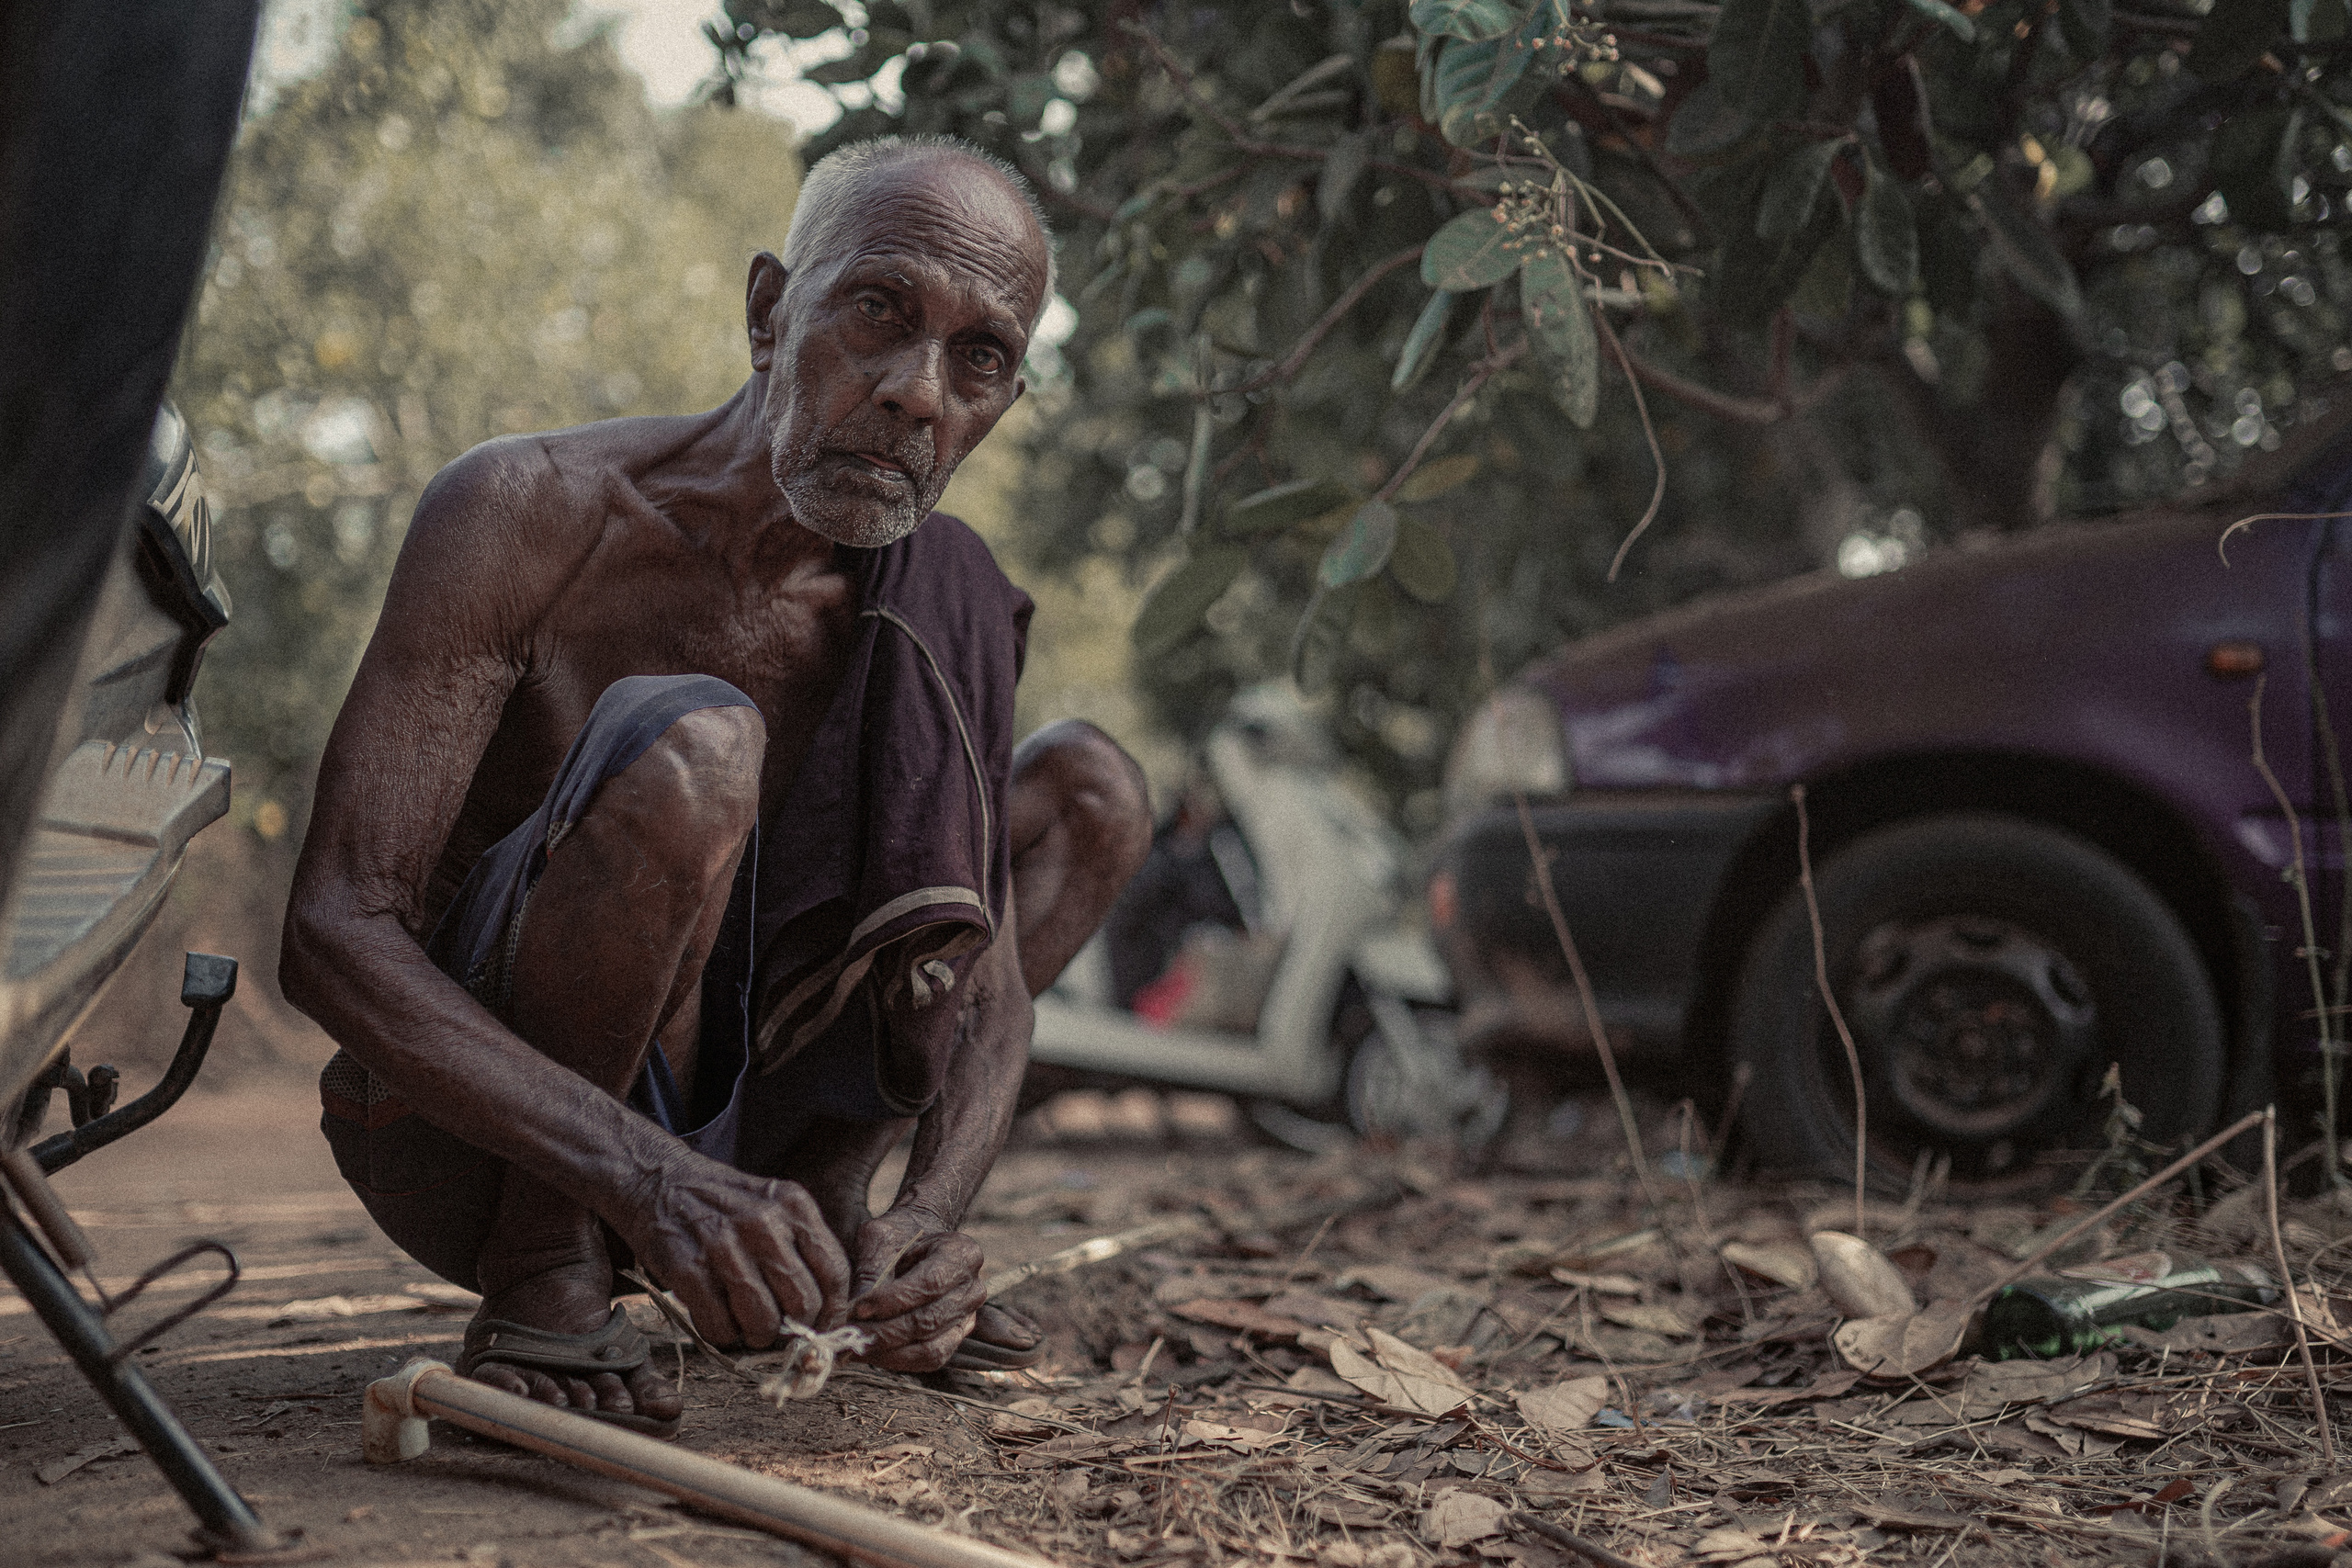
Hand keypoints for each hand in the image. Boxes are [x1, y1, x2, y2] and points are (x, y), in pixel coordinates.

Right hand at [615, 1150, 852, 1347]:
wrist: (656, 1181)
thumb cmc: (723, 1202)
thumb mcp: (773, 1205)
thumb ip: (801, 1247)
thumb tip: (826, 1309)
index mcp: (794, 1206)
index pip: (834, 1273)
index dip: (832, 1312)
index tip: (821, 1326)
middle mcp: (764, 1223)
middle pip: (803, 1303)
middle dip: (794, 1330)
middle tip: (779, 1330)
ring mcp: (724, 1245)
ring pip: (764, 1321)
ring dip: (757, 1336)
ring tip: (747, 1329)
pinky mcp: (687, 1268)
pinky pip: (719, 1325)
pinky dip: (721, 1335)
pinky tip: (717, 1321)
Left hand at [847, 1208, 986, 1371]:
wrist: (916, 1242)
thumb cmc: (898, 1236)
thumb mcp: (879, 1238)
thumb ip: (871, 1269)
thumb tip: (855, 1309)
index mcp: (962, 1253)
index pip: (929, 1283)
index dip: (892, 1301)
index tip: (858, 1308)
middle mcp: (973, 1288)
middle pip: (929, 1321)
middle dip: (885, 1332)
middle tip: (850, 1334)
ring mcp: (968, 1317)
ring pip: (931, 1348)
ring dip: (890, 1353)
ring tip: (857, 1347)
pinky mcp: (955, 1338)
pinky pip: (930, 1359)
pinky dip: (899, 1361)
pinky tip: (872, 1353)